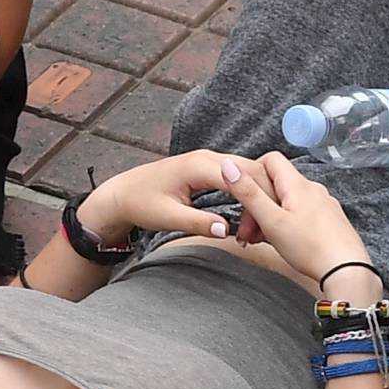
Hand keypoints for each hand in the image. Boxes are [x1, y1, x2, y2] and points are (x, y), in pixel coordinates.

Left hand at [77, 148, 269, 247]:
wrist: (123, 194)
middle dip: (264, 197)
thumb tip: (227, 230)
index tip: (261, 226)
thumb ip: (198, 222)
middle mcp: (207, 157)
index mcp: (198, 166)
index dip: (257, 200)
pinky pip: (238, 175)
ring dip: (258, 195)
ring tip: (259, 225)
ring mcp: (209, 160)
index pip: (242, 177)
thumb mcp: (168, 217)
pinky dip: (249, 192)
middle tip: (264, 229)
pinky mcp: (209, 167)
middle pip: (251, 170)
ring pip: (247, 171)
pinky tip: (252, 213)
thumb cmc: (141, 203)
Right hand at [222, 151, 379, 289]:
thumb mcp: (271, 221)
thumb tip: (229, 166)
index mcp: (297, 185)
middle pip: (277, 184)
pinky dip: (287, 224)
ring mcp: (324, 204)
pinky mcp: (330, 220)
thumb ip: (249, 193)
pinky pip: (302, 214)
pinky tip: (283, 243)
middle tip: (247, 231)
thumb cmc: (310, 248)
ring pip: (288, 201)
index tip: (243, 196)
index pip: (271, 159)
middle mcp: (313, 189)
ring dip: (270, 217)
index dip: (252, 173)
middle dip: (257, 205)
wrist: (347, 271)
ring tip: (262, 240)